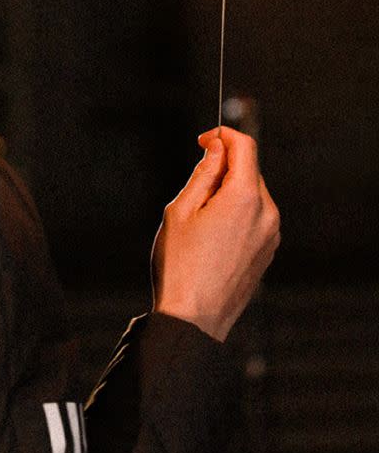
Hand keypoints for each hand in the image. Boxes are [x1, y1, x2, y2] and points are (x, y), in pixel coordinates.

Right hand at [150, 126, 279, 341]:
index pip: (245, 146)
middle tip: (193, 188)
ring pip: (252, 195)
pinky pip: (256, 218)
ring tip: (199, 219)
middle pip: (249, 170)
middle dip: (224, 167)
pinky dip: (237, 213)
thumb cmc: (181, 265)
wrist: (194, 318)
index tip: (204, 140)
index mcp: (245, 197)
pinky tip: (212, 236)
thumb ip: (204, 172)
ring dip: (230, 192)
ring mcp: (271, 235)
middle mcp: (267, 213)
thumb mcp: (181, 209)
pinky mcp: (268, 251)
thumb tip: (218, 148)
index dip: (223, 135)